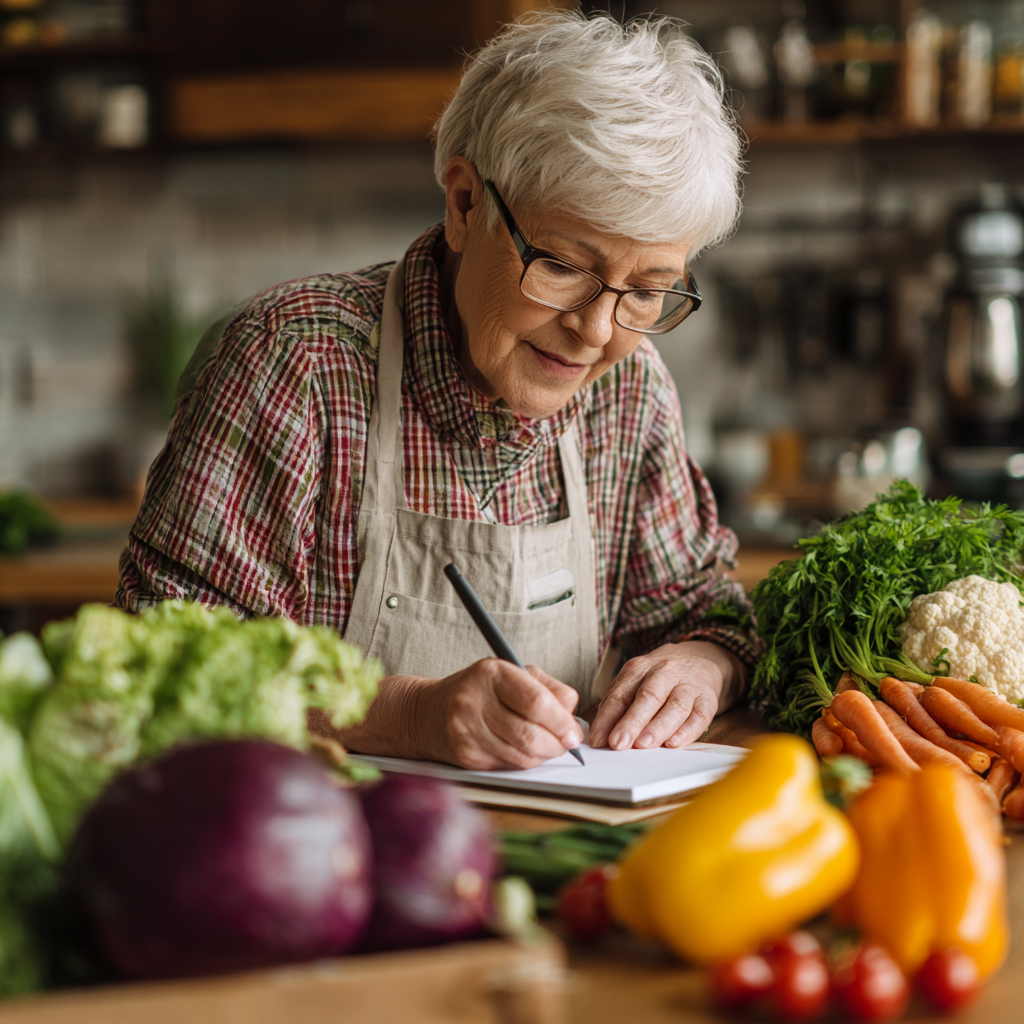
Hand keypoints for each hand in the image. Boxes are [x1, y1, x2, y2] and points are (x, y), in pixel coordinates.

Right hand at [414, 659, 582, 769]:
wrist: (428, 712)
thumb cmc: (480, 690)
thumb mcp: (512, 674)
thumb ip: (548, 690)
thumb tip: (573, 720)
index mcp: (492, 673)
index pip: (536, 702)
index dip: (561, 722)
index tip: (573, 732)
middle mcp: (475, 701)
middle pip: (531, 734)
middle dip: (557, 745)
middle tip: (565, 743)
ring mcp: (466, 730)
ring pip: (522, 756)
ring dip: (543, 756)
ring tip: (545, 746)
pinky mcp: (465, 756)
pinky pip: (509, 767)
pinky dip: (524, 762)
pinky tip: (521, 750)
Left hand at [589, 641, 743, 750]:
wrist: (699, 659)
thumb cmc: (659, 676)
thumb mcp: (635, 680)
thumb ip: (619, 704)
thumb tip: (601, 734)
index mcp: (639, 668)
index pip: (621, 694)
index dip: (607, 718)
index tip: (598, 739)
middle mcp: (664, 673)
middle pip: (648, 697)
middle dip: (631, 722)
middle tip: (618, 743)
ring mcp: (688, 685)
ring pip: (675, 706)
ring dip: (658, 727)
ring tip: (643, 745)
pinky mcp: (708, 698)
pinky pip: (700, 716)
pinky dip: (687, 731)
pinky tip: (674, 743)